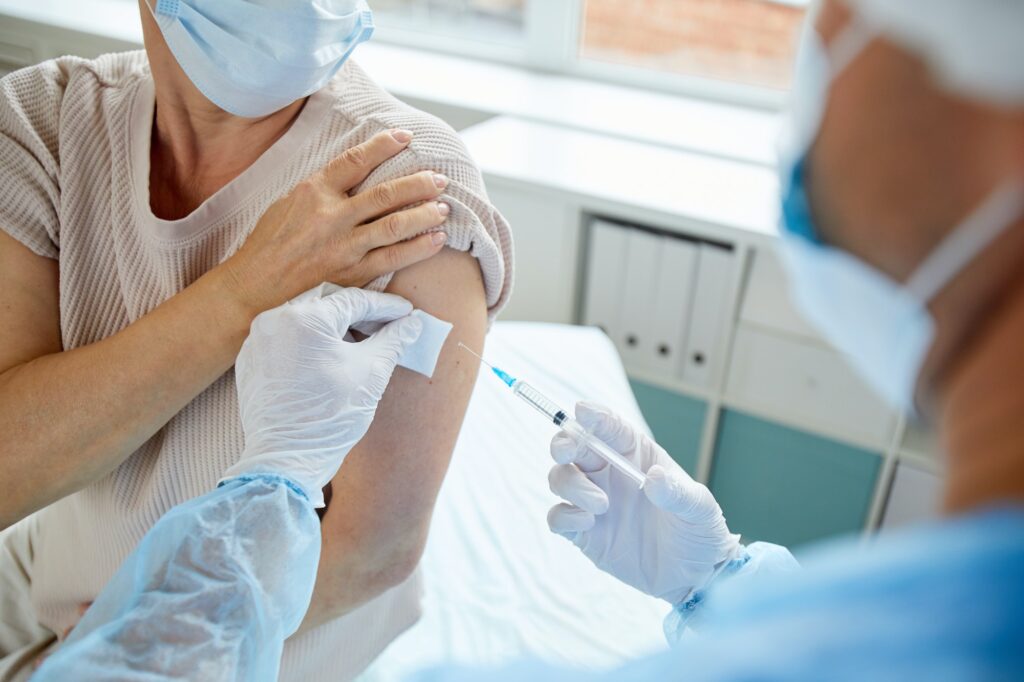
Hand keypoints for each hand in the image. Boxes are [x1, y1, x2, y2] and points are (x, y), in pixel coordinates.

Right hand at [221, 129, 450, 314]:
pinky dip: (418, 248)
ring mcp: (342, 246)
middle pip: (385, 194)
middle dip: (418, 184)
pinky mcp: (350, 273)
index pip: (355, 160)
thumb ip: (323, 189)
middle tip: (440, 179)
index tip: (406, 137)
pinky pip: (392, 259)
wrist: (254, 285)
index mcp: (313, 192)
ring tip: (444, 208)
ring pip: (394, 225)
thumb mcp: (289, 202)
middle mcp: (330, 217)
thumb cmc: (270, 242)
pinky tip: (435, 239)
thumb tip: (356, 173)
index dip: (383, 145)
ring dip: (424, 215)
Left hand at [223, 287, 424, 505]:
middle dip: (359, 313)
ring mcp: (258, 340)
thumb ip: (393, 340)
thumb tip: (413, 323)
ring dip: (334, 327)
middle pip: (327, 303)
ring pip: (305, 319)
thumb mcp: (370, 373)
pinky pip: (286, 338)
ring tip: (360, 344)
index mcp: (304, 318)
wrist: (286, 460)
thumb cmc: (329, 417)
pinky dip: (310, 342)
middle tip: (387, 326)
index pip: (354, 300)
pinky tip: (330, 359)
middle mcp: (275, 320)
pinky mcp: (250, 360)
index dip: (386, 306)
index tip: (406, 312)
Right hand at [547, 402, 740, 604]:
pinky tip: (588, 524)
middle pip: (572, 445)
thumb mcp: (700, 510)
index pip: (610, 427)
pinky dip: (565, 517)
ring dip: (572, 485)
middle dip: (563, 442)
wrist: (694, 576)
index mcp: (636, 455)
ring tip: (602, 505)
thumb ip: (678, 493)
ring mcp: (593, 502)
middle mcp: (609, 473)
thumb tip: (653, 478)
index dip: (594, 416)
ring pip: (560, 477)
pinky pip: (557, 517)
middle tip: (566, 452)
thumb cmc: (699, 531)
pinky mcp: (584, 533)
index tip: (583, 411)